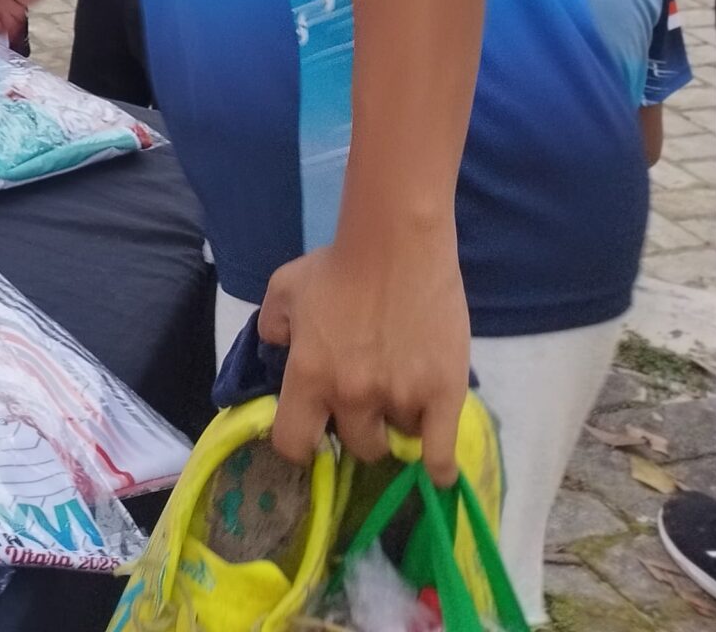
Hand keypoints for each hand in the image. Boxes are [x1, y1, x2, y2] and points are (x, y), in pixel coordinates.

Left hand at [261, 231, 470, 481]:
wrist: (397, 246)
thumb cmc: (338, 265)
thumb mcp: (284, 289)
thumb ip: (272, 325)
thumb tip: (276, 349)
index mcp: (307, 376)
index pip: (294, 443)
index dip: (303, 445)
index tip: (316, 435)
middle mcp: (350, 396)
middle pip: (357, 445)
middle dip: (360, 428)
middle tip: (370, 405)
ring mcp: (399, 398)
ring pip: (398, 441)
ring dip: (398, 425)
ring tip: (404, 399)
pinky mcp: (443, 396)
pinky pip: (439, 454)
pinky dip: (437, 466)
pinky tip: (437, 468)